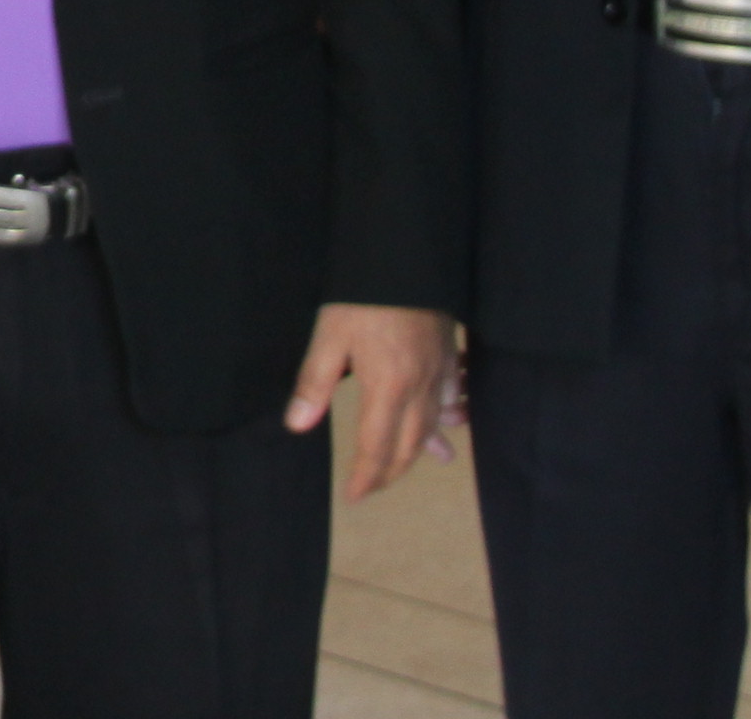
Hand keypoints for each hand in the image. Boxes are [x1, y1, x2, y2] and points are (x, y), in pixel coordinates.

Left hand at [285, 302, 456, 502]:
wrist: (406, 255)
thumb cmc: (363, 296)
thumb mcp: (329, 337)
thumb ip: (314, 384)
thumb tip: (298, 425)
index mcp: (387, 389)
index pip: (376, 448)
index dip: (366, 477)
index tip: (355, 496)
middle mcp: (419, 389)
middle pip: (409, 446)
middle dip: (391, 472)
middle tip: (374, 486)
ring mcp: (439, 372)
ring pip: (433, 426)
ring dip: (421, 452)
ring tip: (417, 466)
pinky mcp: (449, 355)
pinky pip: (452, 398)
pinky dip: (447, 418)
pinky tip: (449, 422)